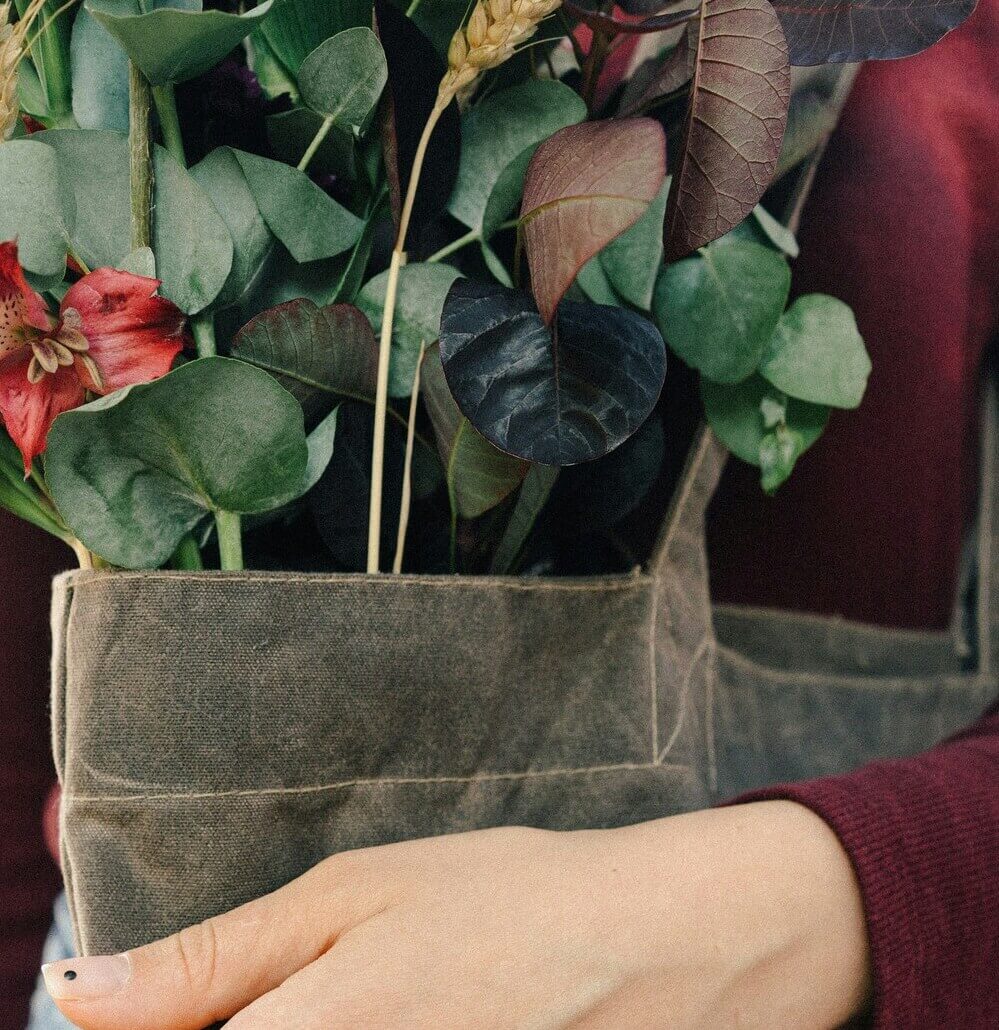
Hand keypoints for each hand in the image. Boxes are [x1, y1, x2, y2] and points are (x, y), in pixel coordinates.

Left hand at [43, 801, 870, 1028]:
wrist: (654, 949)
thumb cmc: (507, 900)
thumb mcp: (355, 893)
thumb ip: (212, 959)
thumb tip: (82, 992)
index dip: (161, 1024)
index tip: (191, 995)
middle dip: (237, 1022)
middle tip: (313, 980)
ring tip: (383, 994)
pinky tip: (404, 1014)